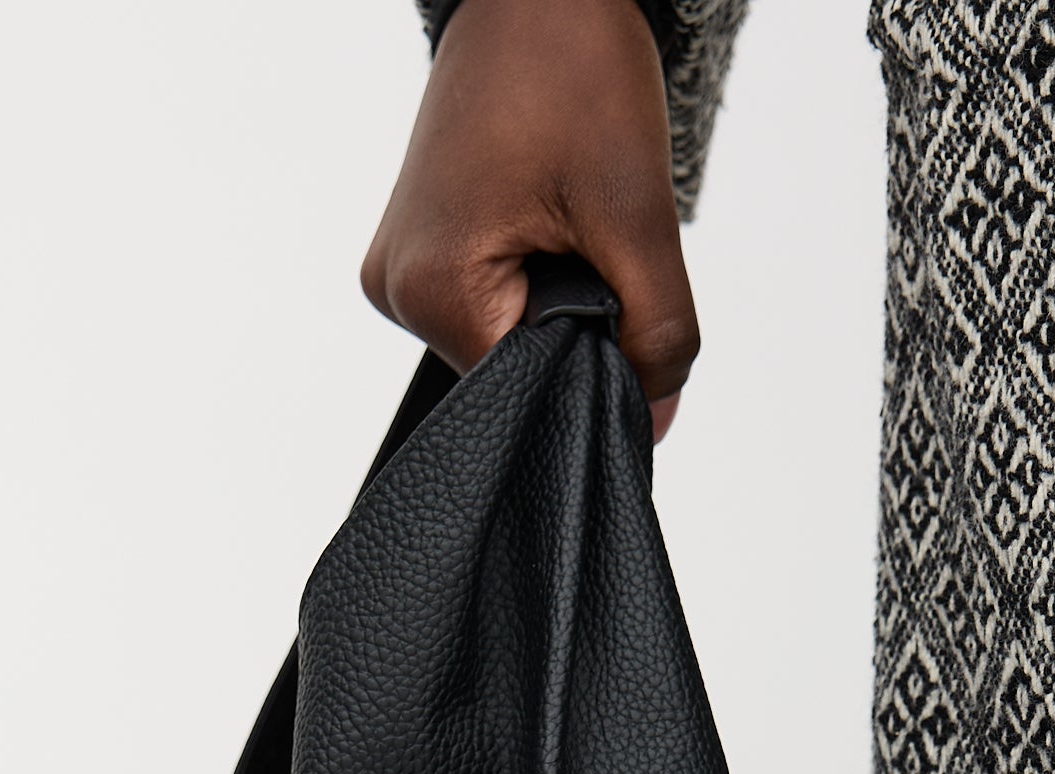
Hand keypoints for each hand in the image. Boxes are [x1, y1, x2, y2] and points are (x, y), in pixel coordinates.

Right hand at [362, 0, 698, 441]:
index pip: (527, 393)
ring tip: (561, 213)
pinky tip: (542, 215)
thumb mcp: (637, 218)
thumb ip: (657, 337)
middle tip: (592, 238)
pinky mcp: (416, 250)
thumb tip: (651, 422)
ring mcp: (399, 271)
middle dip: (574, 326)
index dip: (591, 366)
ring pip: (506, 338)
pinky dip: (533, 278)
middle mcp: (396, 291)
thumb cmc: (573, 70)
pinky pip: (489, 302)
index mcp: (431, 290)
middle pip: (513, 370)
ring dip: (556, 300)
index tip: (617, 297)